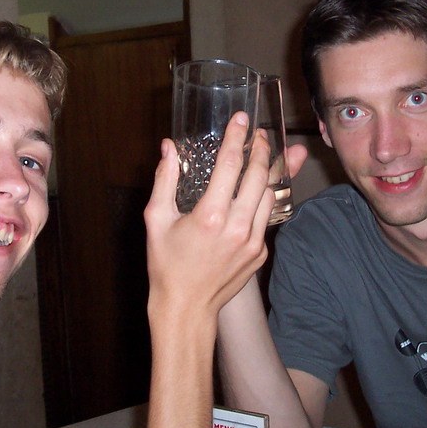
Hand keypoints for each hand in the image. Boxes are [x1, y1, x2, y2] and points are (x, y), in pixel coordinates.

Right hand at [144, 112, 273, 323]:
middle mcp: (237, 227)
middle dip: (262, 148)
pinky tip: (262, 186)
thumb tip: (169, 148)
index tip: (242, 119)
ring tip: (268, 152)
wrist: (187, 308)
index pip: (231, 164)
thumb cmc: (166, 265)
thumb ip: (164, 179)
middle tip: (259, 133)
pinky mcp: (260, 253)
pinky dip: (265, 199)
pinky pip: (266, 218)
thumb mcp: (156, 219)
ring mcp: (253, 241)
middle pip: (259, 175)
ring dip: (270, 170)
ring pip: (270, 195)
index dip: (238, 137)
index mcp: (210, 216)